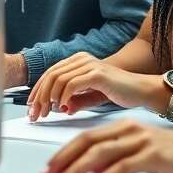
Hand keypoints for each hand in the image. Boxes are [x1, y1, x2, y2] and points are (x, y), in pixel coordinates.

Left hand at [27, 53, 154, 120]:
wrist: (141, 90)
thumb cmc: (118, 92)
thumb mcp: (91, 97)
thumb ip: (75, 100)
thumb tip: (60, 108)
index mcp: (78, 61)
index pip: (50, 73)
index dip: (37, 90)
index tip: (31, 107)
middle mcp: (81, 59)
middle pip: (51, 75)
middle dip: (39, 96)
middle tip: (35, 114)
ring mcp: (89, 64)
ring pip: (58, 79)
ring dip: (49, 98)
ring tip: (47, 112)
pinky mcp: (97, 73)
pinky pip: (72, 84)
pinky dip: (63, 96)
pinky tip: (62, 107)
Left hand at [41, 120, 172, 172]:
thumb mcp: (145, 157)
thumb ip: (120, 161)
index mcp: (126, 128)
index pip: (87, 137)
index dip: (65, 152)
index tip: (50, 168)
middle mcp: (131, 130)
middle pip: (87, 142)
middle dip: (63, 160)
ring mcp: (143, 141)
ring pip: (99, 154)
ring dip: (76, 170)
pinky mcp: (155, 156)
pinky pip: (121, 167)